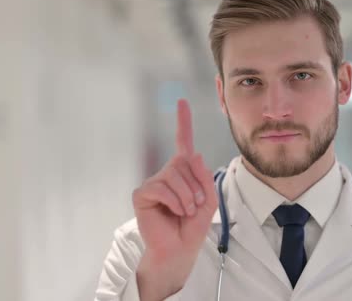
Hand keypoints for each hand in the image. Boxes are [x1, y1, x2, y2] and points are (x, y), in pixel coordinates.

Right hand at [132, 99, 217, 299]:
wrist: (180, 249)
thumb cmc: (193, 225)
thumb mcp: (209, 200)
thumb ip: (204, 176)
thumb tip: (193, 153)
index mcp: (183, 172)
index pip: (183, 142)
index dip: (183, 121)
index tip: (182, 101)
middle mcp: (167, 173)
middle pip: (184, 162)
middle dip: (196, 186)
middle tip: (195, 205)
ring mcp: (153, 183)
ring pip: (174, 175)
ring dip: (187, 196)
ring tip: (186, 211)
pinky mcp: (142, 194)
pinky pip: (161, 187)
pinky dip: (173, 200)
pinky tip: (174, 211)